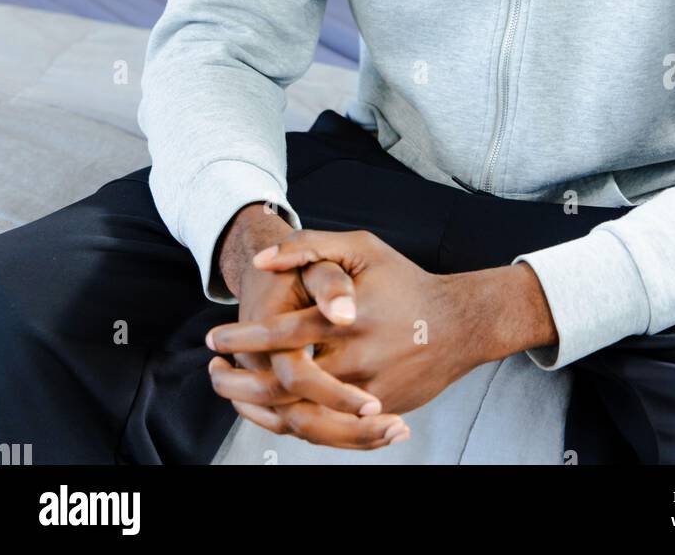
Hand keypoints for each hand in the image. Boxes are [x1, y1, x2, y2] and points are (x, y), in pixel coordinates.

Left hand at [207, 229, 477, 422]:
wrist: (460, 324)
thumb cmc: (404, 281)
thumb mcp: (361, 248)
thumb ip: (310, 247)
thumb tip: (262, 261)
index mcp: (345, 317)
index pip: (280, 334)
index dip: (242, 338)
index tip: (215, 338)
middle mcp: (354, 359)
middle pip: (283, 384)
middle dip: (240, 381)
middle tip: (215, 372)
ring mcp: (367, 392)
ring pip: (301, 415)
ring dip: (259, 409)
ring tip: (234, 392)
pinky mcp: (378, 413)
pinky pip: (328, 429)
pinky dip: (292, 422)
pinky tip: (270, 409)